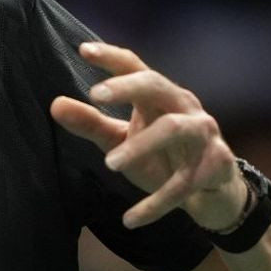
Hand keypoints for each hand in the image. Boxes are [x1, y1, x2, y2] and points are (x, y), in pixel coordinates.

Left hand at [48, 42, 247, 230]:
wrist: (212, 194)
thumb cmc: (162, 157)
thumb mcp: (122, 140)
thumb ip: (91, 124)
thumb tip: (55, 104)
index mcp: (160, 97)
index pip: (136, 67)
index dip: (111, 57)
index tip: (83, 50)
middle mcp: (185, 107)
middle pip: (157, 85)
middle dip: (128, 87)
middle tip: (95, 96)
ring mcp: (204, 135)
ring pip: (174, 130)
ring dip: (141, 145)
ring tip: (109, 164)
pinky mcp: (216, 166)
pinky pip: (183, 184)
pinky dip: (156, 204)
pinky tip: (129, 220)